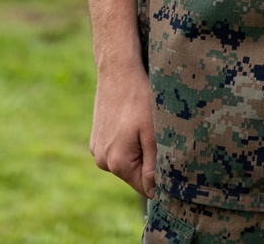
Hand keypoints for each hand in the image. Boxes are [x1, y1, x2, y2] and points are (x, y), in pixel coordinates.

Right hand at [89, 61, 156, 197]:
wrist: (117, 70)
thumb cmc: (138, 98)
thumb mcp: (152, 132)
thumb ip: (153, 165)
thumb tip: (154, 192)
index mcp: (116, 163)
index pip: (143, 186)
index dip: (159, 176)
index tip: (167, 156)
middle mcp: (102, 161)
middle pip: (134, 173)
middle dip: (148, 160)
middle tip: (154, 133)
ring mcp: (97, 149)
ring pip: (126, 160)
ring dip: (138, 149)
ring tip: (142, 125)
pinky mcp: (96, 137)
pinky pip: (117, 148)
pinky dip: (127, 140)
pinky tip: (131, 120)